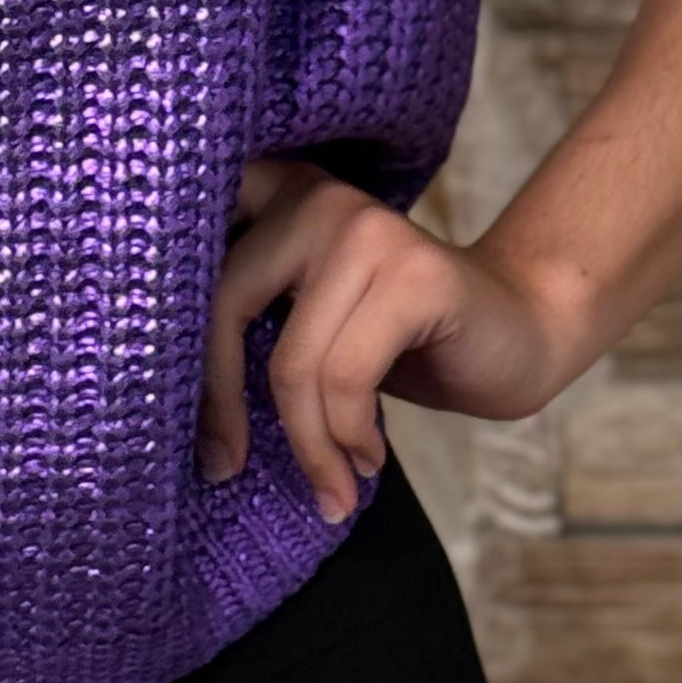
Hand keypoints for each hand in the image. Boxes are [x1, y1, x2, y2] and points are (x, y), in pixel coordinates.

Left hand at [199, 157, 570, 519]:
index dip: (167, 337)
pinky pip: (347, 377)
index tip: (181, 422)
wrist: (522, 331)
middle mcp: (316, 197)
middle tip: (223, 468)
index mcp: (278, 197)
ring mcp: (367, 229)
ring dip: (308, 443)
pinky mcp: (415, 274)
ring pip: (293, 361)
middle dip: (218, 403)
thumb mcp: (310, 325)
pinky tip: (367, 460)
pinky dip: (349, 436)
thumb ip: (251, 324)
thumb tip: (159, 395)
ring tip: (331, 485)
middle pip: (224, 307)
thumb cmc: (404, 341)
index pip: (188, 253)